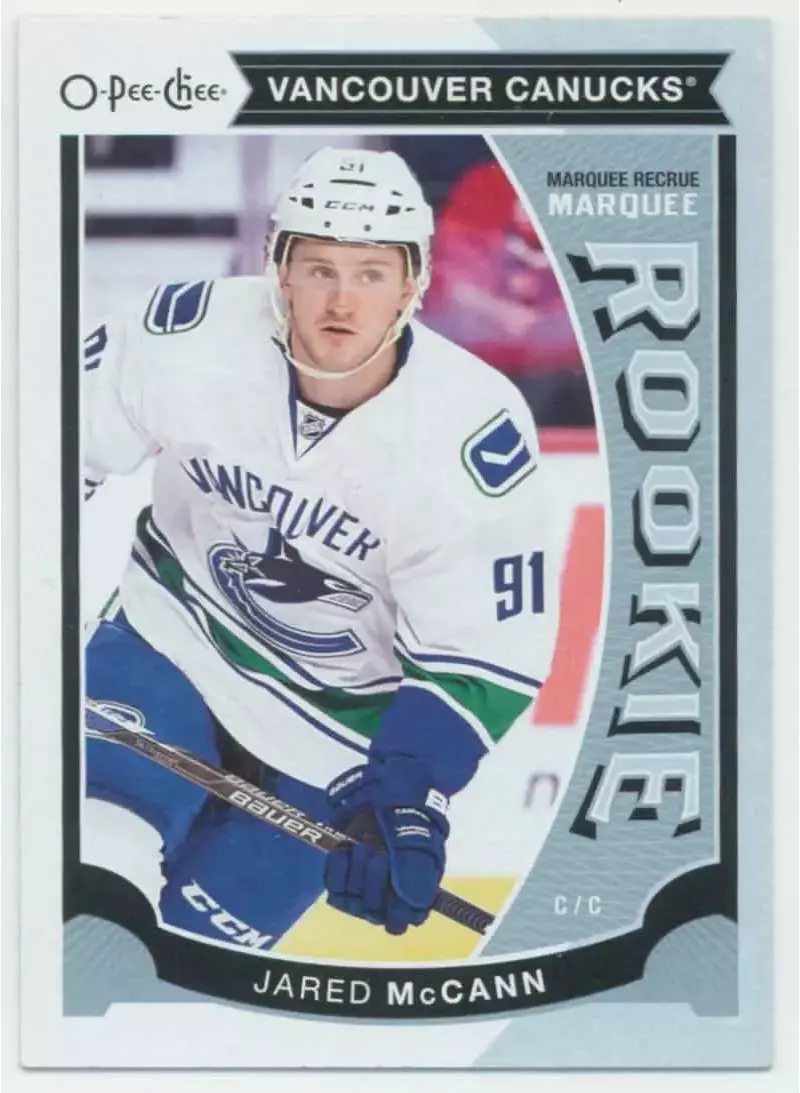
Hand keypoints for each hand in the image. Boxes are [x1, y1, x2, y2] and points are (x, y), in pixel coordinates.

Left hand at [324, 755, 449, 935]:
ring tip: (362, 846)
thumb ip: (414, 874)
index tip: (392, 887)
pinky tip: (343, 849)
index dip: (392, 910)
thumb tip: (409, 906)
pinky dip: (336, 869)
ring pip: (351, 901)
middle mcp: (387, 890)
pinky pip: (333, 886)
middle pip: (373, 912)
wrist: (389, 782)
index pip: (399, 922)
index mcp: (413, 889)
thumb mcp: (417, 841)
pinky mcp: (343, 869)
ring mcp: (363, 880)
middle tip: (377, 854)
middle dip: (372, 883)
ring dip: (354, 875)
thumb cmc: (409, 812)